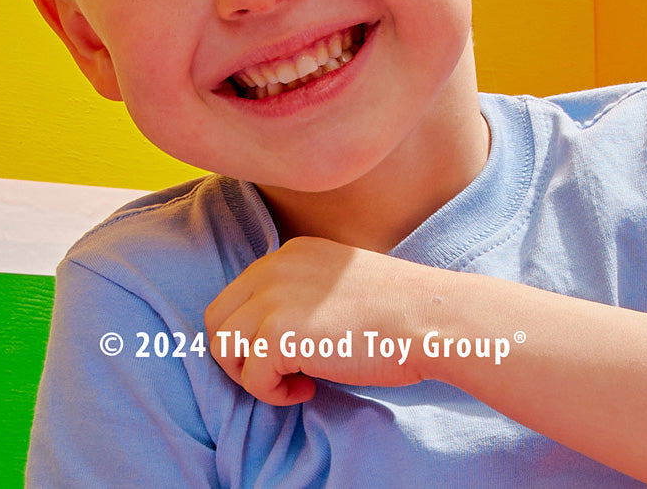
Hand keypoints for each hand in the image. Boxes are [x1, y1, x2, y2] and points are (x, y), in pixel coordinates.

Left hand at [203, 237, 445, 405]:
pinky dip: (273, 394)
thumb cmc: (397, 311)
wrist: (427, 318)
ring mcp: (273, 298)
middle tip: (280, 374)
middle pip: (219, 319)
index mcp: (289, 252)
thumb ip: (302, 292)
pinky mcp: (279, 333)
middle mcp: (273, 267)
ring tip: (296, 383)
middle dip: (240, 356)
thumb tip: (273, 332)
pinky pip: (250, 377)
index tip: (286, 354)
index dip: (252, 333)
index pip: (238, 295)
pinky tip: (308, 390)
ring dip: (253, 376)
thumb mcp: (338, 284)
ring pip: (223, 347)